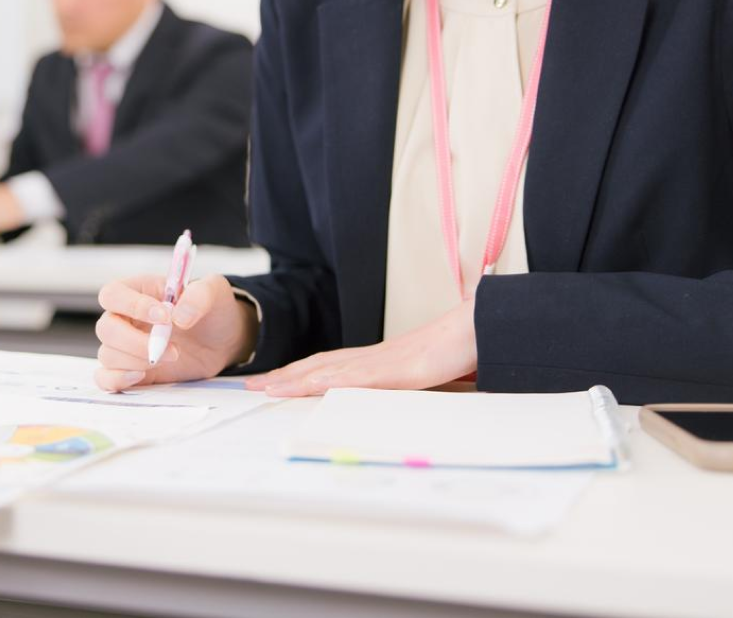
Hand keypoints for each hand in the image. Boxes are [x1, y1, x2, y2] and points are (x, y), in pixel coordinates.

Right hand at [93, 272, 256, 391]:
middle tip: (169, 346)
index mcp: (137, 291)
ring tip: (171, 356)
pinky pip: (106, 378)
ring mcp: (126, 346)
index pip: (113, 294)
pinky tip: (142, 376)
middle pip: (106, 328)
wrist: (222, 340)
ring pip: (108, 355)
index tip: (164, 316)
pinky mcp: (131, 370)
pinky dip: (117, 380)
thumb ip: (199, 296)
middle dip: (135, 341)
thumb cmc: (212, 310)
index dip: (132, 305)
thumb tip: (179, 316)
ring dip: (138, 361)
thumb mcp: (214, 291)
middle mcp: (125, 318)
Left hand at [245, 298, 477, 396]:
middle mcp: (374, 357)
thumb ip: (400, 387)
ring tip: (269, 389)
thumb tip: (382, 404)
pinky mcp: (403, 369)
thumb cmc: (455, 352)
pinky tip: (317, 385)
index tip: (268, 382)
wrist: (481, 328)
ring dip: (298, 380)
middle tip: (251, 387)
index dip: (296, 373)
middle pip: (319, 365)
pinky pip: (365, 376)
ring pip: (334, 370)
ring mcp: (387, 361)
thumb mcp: (421, 376)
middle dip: (283, 376)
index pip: (327, 366)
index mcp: (377, 360)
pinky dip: (338, 381)